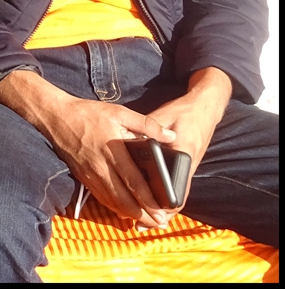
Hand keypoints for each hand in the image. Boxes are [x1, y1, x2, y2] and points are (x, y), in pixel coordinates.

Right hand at [0, 69, 175, 227]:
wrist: (56, 117)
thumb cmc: (88, 113)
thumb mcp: (119, 112)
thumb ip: (147, 125)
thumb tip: (171, 136)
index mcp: (113, 151)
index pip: (134, 182)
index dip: (149, 200)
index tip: (162, 212)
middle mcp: (101, 167)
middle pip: (124, 198)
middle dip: (142, 214)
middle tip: (159, 224)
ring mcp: (90, 174)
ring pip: (112, 201)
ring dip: (128, 213)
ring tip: (145, 220)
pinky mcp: (83, 177)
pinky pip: (100, 197)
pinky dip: (113, 206)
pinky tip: (122, 209)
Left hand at [144, 67, 231, 209]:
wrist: (204, 108)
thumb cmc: (182, 112)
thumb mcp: (163, 118)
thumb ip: (147, 131)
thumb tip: (130, 143)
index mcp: (182, 156)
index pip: (175, 189)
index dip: (161, 204)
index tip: (146, 214)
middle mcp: (187, 167)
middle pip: (175, 198)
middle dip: (159, 213)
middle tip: (141, 224)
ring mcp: (187, 168)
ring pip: (176, 194)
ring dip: (161, 206)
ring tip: (142, 218)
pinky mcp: (184, 166)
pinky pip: (175, 186)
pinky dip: (163, 195)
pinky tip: (149, 199)